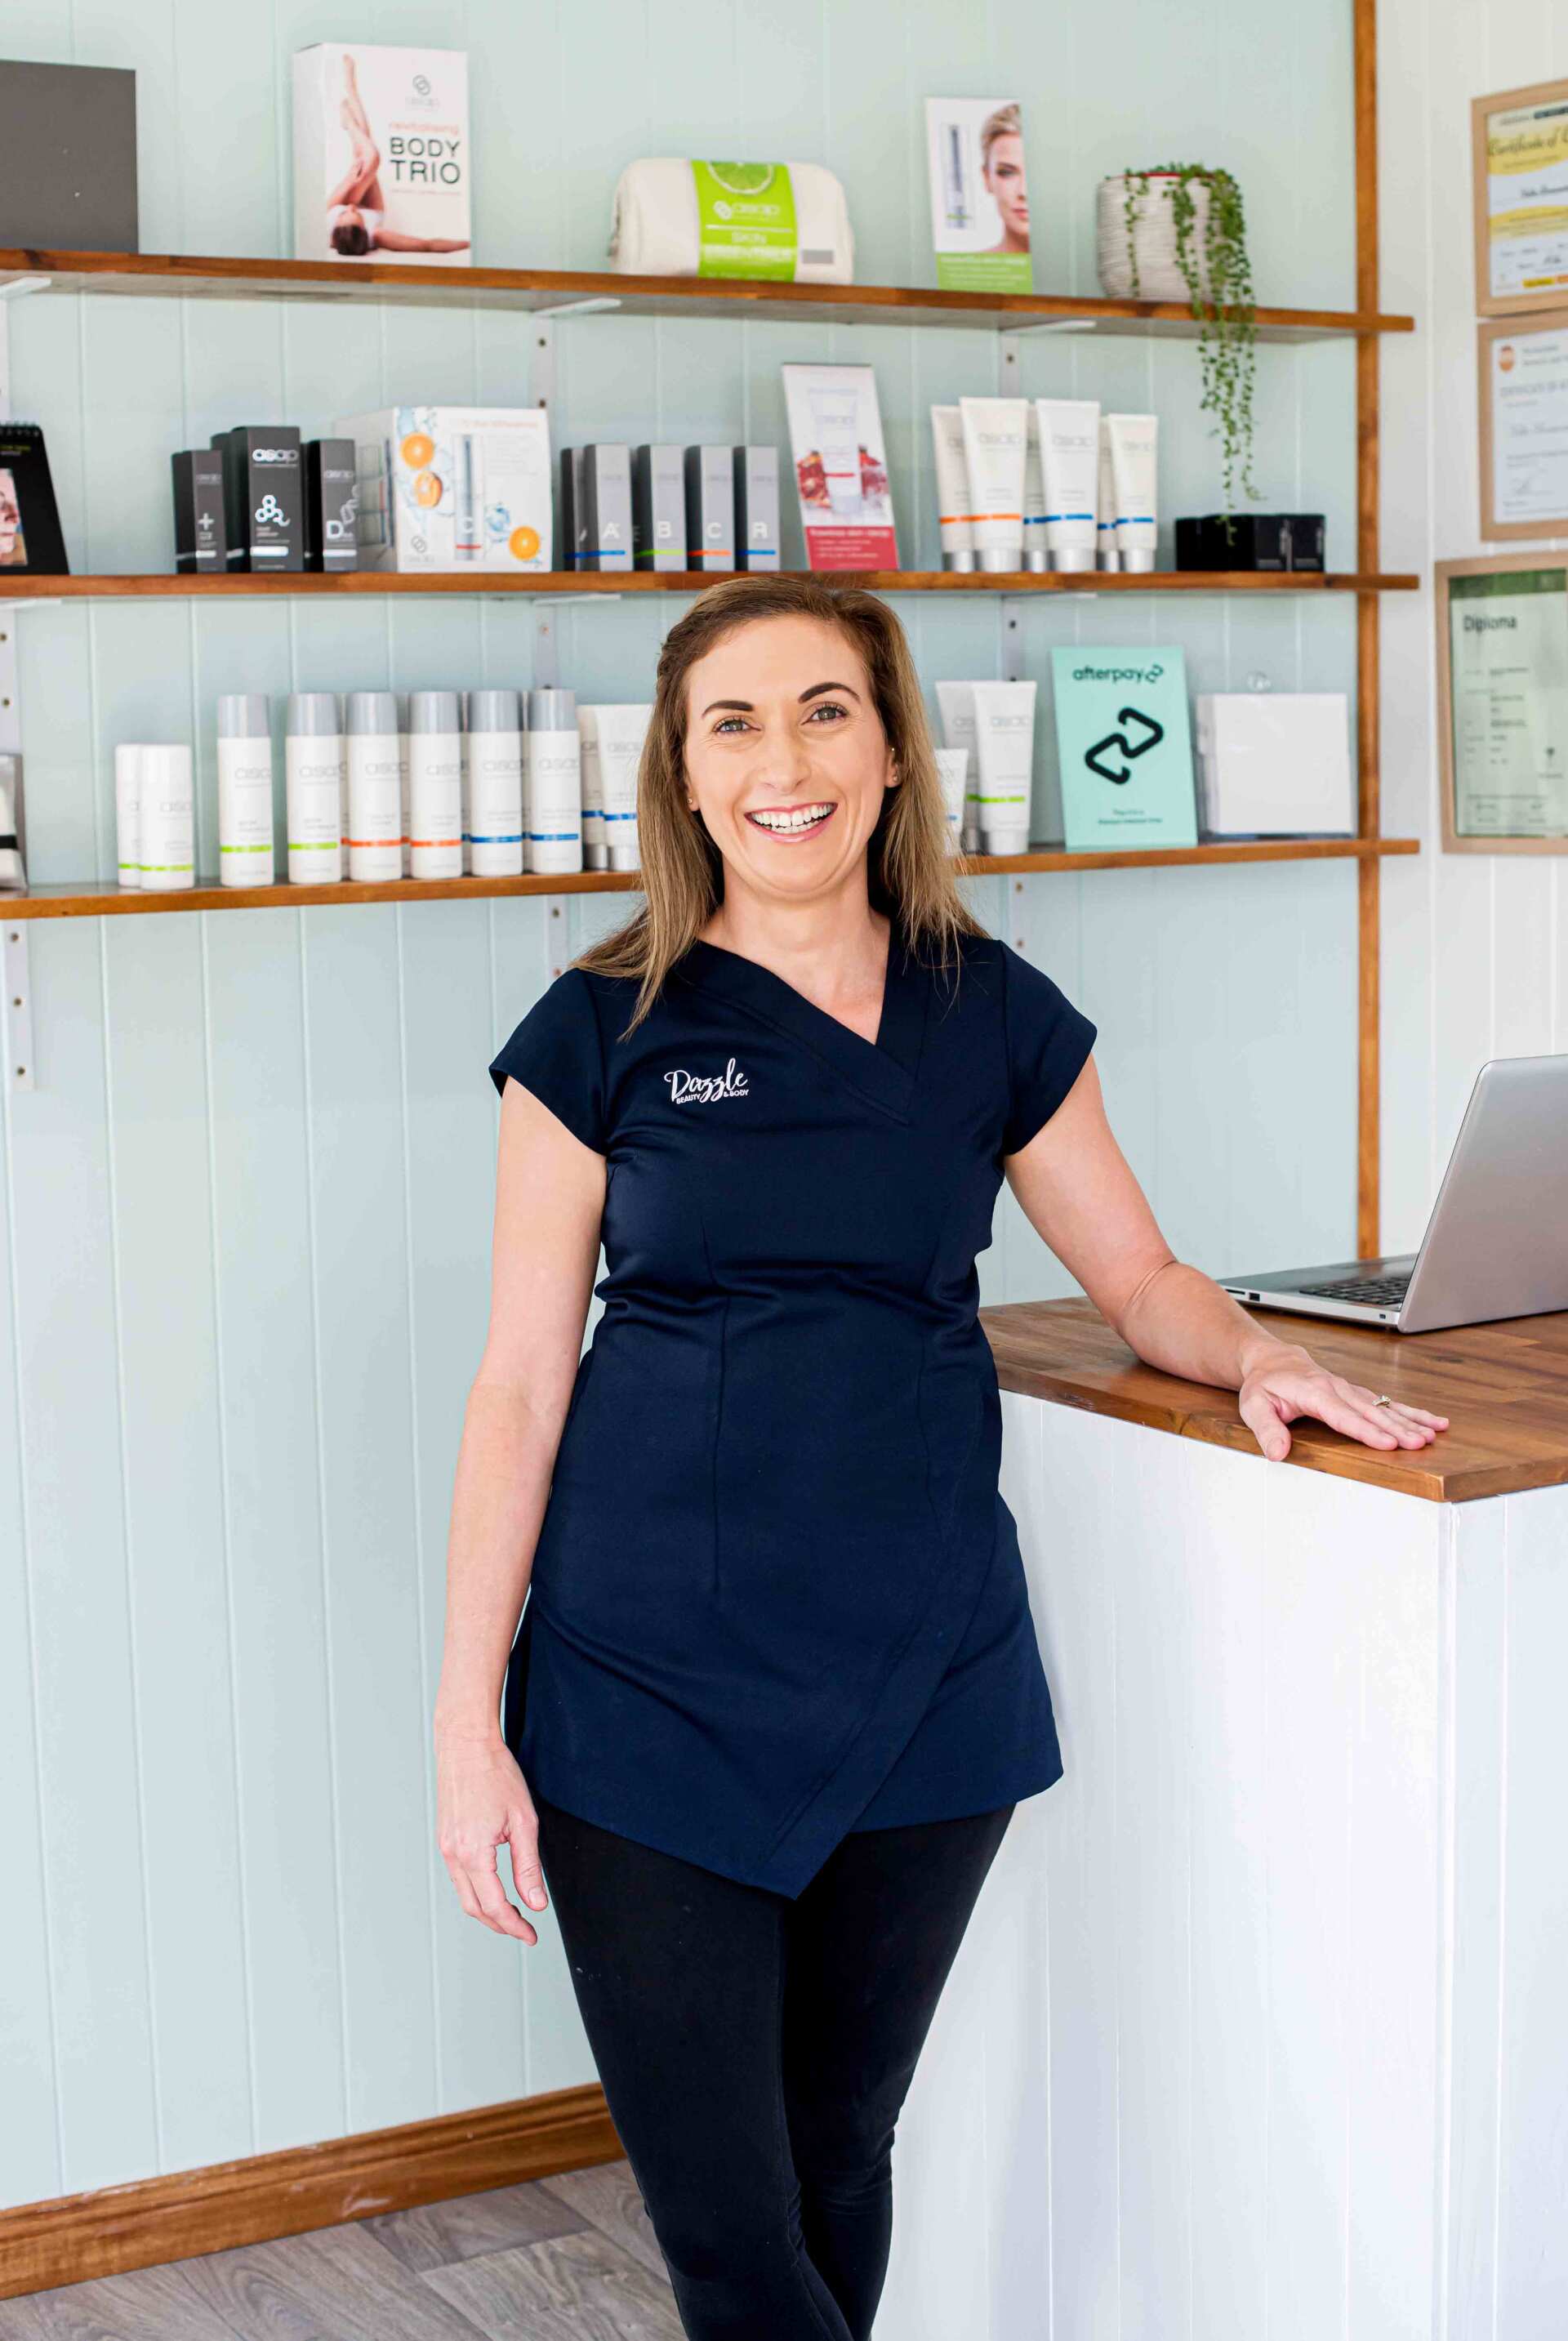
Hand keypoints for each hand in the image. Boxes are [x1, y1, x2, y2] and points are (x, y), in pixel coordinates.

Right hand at [435, 1729, 548, 1941]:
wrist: (466, 1745)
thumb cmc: (495, 1774)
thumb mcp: (523, 1822)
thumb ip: (528, 1867)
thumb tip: (536, 1902)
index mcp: (473, 1853)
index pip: (494, 1906)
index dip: (515, 1926)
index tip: (531, 1935)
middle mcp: (453, 1854)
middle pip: (474, 1908)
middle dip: (500, 1924)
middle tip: (524, 1930)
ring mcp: (445, 1847)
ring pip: (464, 1895)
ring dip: (487, 1910)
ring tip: (513, 1912)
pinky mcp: (445, 1839)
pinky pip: (458, 1877)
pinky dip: (476, 1891)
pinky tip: (494, 1887)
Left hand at [1238, 1341, 1449, 1462]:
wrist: (1273, 1361)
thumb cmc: (1264, 1384)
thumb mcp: (1254, 1406)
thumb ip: (1267, 1430)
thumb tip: (1278, 1453)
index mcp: (1314, 1392)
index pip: (1343, 1415)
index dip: (1366, 1431)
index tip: (1388, 1444)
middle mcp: (1337, 1388)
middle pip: (1371, 1412)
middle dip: (1398, 1428)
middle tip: (1419, 1443)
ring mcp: (1350, 1390)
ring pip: (1385, 1406)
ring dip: (1411, 1420)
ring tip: (1434, 1433)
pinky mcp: (1358, 1394)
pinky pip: (1388, 1403)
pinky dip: (1412, 1412)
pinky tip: (1433, 1422)